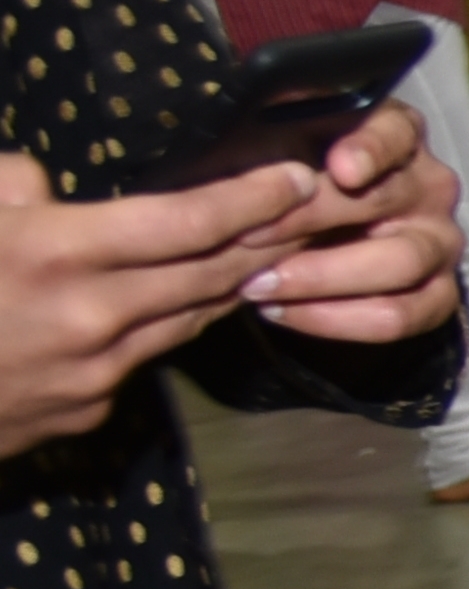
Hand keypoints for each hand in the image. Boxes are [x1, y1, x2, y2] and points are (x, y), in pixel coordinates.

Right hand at [0, 152, 301, 444]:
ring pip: (187, 317)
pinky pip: (148, 354)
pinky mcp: (86, 410)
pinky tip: (200, 299)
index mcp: (51, 255)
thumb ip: (10, 188)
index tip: (295, 178)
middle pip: (207, 272)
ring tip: (277, 246)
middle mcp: (88, 317)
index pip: (183, 222)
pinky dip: (177, 322)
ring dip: (236, 281)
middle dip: (268, 237)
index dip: (249, 199)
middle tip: (318, 206)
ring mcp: (93, 373)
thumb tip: (44, 185)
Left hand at [241, 101, 464, 333]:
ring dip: (321, 279)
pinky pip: (399, 316)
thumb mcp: (278, 139)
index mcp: (398, 134)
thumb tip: (233, 119)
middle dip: (311, 220)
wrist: (314, 236)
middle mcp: (430, 186)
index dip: (371, 149)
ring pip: (398, 265)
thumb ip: (270, 125)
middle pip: (383, 201)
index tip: (341, 168)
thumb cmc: (287, 178)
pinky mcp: (437, 296)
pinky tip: (282, 311)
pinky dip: (335, 320)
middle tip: (248, 235)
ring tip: (258, 285)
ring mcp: (440, 243)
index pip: (396, 132)